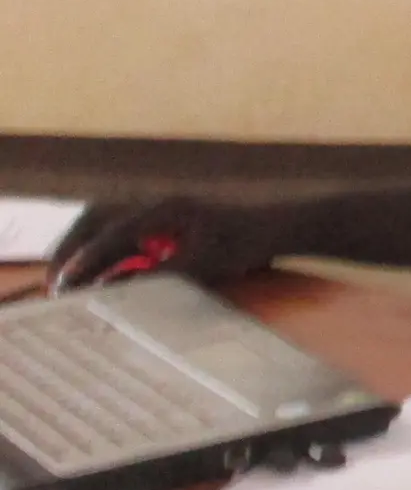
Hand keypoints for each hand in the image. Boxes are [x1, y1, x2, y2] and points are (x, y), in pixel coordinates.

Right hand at [48, 197, 284, 292]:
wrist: (277, 225)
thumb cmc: (247, 242)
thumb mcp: (205, 263)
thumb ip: (161, 274)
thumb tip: (116, 287)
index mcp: (166, 208)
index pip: (114, 232)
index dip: (87, 259)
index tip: (66, 282)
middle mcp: (156, 202)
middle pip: (97, 218)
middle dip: (71, 249)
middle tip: (54, 283)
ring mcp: (158, 207)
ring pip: (104, 219)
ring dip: (82, 246)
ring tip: (64, 278)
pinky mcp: (162, 217)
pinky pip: (119, 226)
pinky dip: (101, 246)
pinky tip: (94, 270)